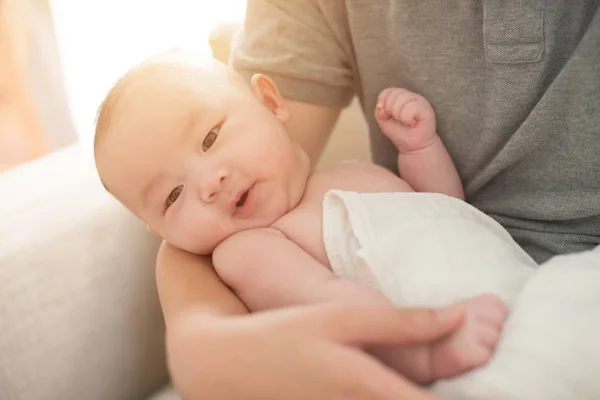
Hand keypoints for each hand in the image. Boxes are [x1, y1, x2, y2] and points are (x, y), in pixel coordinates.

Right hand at [167, 303, 463, 399]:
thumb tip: (454, 317)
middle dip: (442, 396)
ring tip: (430, 384)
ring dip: (419, 395)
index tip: (492, 388)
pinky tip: (395, 388)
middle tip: (471, 383)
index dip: (467, 399)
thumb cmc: (282, 336)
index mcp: (371, 389)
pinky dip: (391, 399)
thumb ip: (399, 321)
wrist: (222, 366)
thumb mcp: (338, 318)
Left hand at [375, 87, 436, 152]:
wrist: (413, 147)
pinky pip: (411, 107)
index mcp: (401, 96)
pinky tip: (412, 123)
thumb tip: (381, 105)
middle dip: (391, 110)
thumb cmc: (401, 133)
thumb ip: (379, 110)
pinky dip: (407, 118)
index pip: (387, 91)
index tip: (388, 115)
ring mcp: (420, 101)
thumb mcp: (384, 120)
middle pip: (394, 93)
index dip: (384, 103)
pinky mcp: (426, 109)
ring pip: (402, 99)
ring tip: (406, 122)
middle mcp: (411, 96)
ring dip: (399, 115)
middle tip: (399, 120)